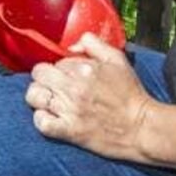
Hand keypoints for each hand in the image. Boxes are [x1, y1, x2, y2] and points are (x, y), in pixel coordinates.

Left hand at [25, 34, 155, 161]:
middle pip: (38, 74)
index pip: (54, 61)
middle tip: (55, 87)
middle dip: (44, 78)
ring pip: (33, 96)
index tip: (68, 76)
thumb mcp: (117, 59)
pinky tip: (51, 118)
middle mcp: (73, 87)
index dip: (60, 68)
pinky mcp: (69, 131)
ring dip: (38, 97)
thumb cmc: (130, 94)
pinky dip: (41, 119)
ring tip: (49, 101)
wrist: (142, 128)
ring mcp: (69, 110)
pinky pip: (41, 122)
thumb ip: (93, 44)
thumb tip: (71, 46)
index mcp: (84, 68)